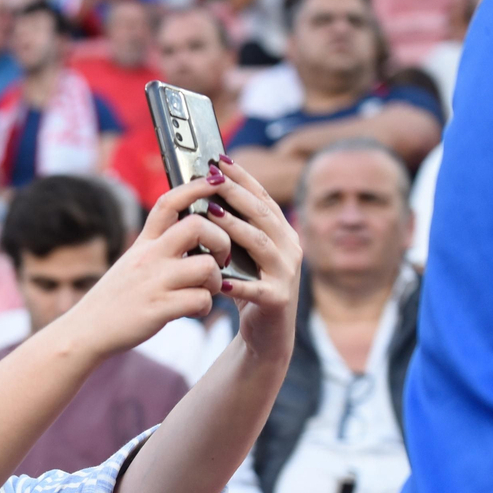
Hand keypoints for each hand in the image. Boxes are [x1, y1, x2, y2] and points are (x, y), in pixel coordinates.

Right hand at [61, 175, 233, 358]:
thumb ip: (157, 248)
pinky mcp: (159, 309)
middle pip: (197, 226)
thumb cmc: (113, 300)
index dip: (197, 186)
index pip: (169, 202)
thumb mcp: (130, 264)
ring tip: (206, 291)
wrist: (84, 332)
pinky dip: (204, 307)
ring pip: (207, 266)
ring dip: (217, 281)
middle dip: (221, 240)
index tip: (218, 180)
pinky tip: (193, 311)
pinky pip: (201, 300)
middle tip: (220, 258)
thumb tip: (192, 235)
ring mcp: (154, 283)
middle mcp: (148, 258)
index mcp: (143, 244)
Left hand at [205, 158, 300, 362]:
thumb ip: (231, 228)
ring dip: (234, 227)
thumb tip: (202, 195)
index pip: (261, 198)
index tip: (219, 159)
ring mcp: (286, 273)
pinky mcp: (278, 300)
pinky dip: (237, 284)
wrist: (266, 333)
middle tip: (212, 178)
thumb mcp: (241, 252)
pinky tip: (217, 280)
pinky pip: (256, 289)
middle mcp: (289, 247)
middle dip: (237, 193)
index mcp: (280, 232)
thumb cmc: (248, 285)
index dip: (242, 177)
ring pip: (259, 244)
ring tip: (210, 214)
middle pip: (262, 214)